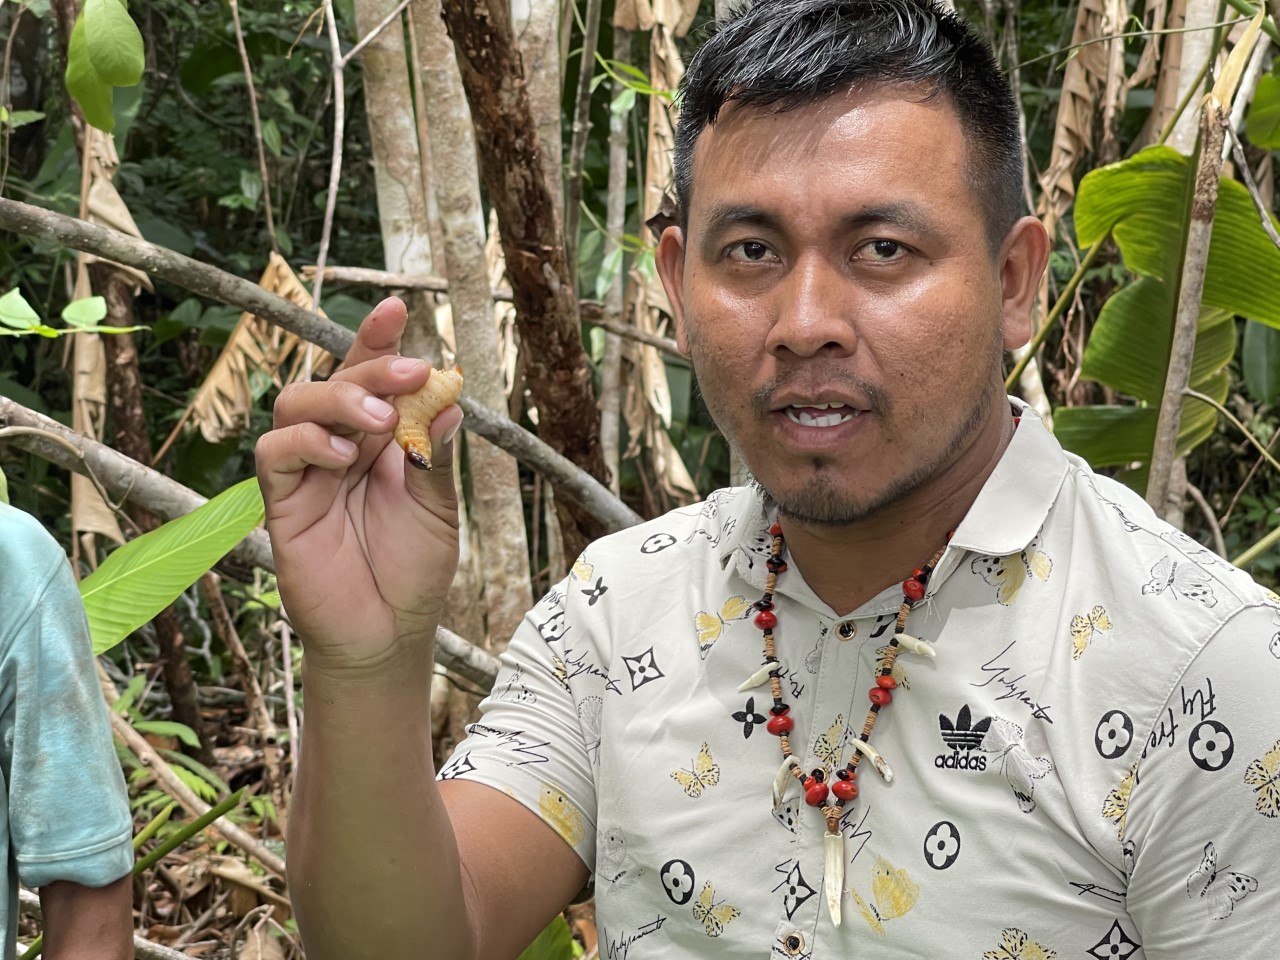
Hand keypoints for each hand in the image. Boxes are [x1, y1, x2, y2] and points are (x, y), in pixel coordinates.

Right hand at [256, 297, 462, 674]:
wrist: (388, 634)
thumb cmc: (413, 571)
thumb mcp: (437, 508)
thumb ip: (433, 455)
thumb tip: (448, 400)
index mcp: (380, 441)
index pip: (373, 378)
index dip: (378, 340)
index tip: (399, 308)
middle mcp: (340, 446)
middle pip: (334, 379)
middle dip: (370, 364)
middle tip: (413, 372)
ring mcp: (308, 472)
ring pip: (295, 403)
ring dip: (340, 398)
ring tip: (384, 422)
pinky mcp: (282, 503)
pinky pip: (274, 454)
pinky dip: (307, 441)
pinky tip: (346, 457)